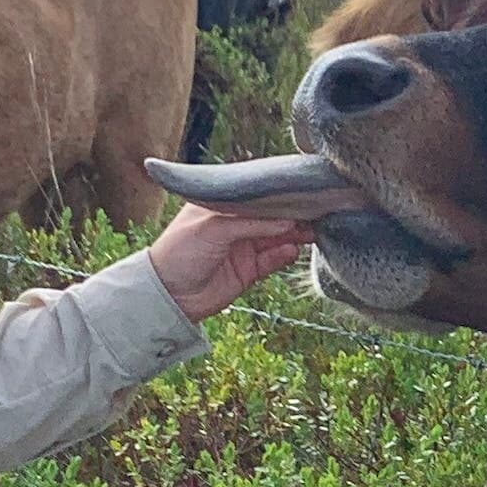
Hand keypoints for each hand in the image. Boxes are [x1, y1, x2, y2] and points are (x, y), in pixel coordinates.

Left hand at [146, 204, 312, 321]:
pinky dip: (285, 255)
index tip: (302, 190)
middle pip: (272, 215)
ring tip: (313, 231)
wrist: (168, 296)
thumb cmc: (179, 252)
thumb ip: (250, 223)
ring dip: (295, 234)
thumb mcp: (211, 228)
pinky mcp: (249, 270)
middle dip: (293, 213)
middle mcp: (235, 222)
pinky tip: (293, 250)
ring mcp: (243, 246)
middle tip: (318, 210)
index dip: (277, 193)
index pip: (255, 194)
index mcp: (222, 204)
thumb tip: (287, 221)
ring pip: (277, 236)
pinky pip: (273, 260)